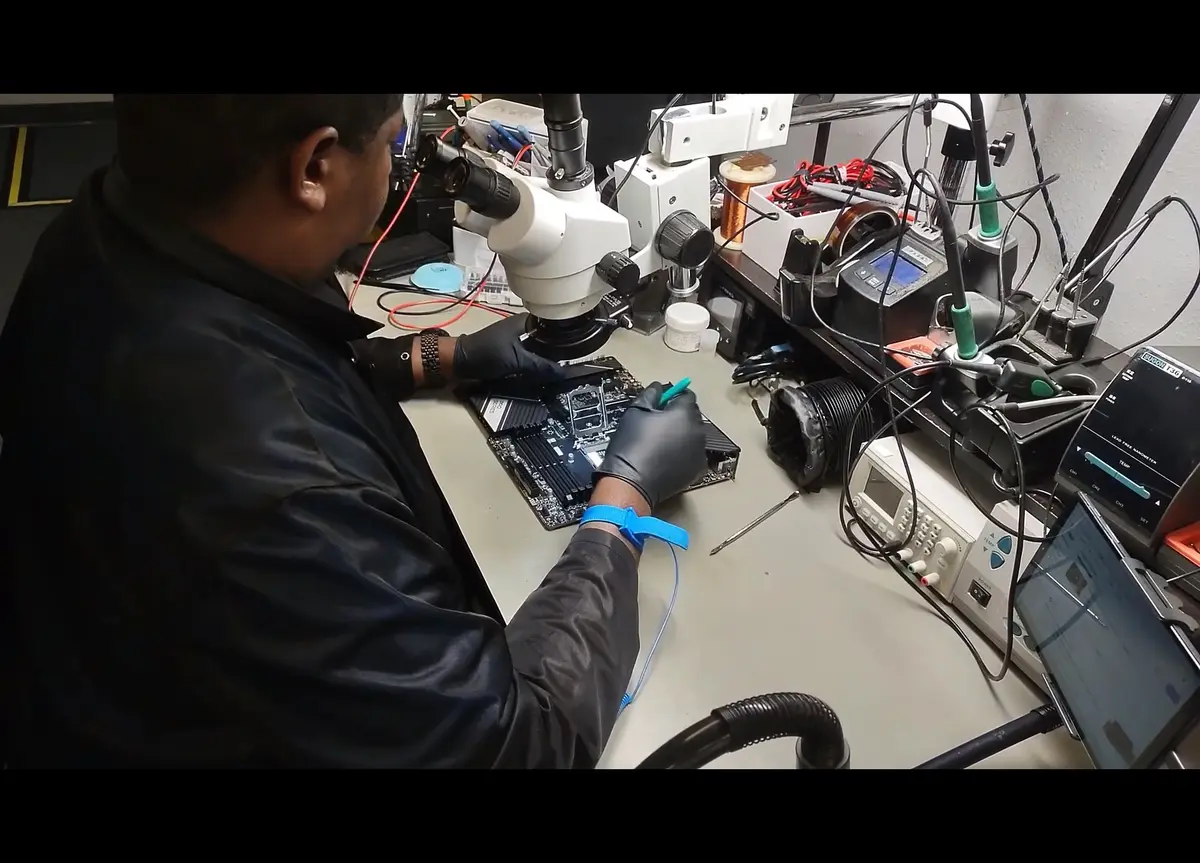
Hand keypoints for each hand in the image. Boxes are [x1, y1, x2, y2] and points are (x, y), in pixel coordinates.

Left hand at [453, 314, 565, 383]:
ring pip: (540, 350)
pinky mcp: (512, 350)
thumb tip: (564, 373)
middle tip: (569, 368)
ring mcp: (518, 339)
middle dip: (556, 354)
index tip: (577, 354)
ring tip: (559, 372)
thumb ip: (541, 366)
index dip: (567, 340)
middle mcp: (524, 327)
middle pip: (548, 341)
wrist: (460, 362)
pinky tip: (543, 374)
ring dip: (546, 361)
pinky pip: (530, 356)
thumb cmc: (487, 354)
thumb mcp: (516, 360)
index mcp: (527, 321)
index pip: (554, 328)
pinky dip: (536, 364)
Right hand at [595, 382, 707, 509]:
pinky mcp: (697, 470)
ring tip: (660, 442)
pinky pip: (692, 454)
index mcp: (684, 413)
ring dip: (682, 434)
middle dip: (678, 415)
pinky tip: (666, 457)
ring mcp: (699, 452)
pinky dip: (683, 452)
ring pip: (693, 435)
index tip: (662, 403)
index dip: (673, 397)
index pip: (687, 395)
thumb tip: (659, 387)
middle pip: (692, 415)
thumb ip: (651, 394)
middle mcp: (698, 431)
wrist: (631, 483)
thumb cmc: (631, 446)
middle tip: (657, 424)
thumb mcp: (635, 411)